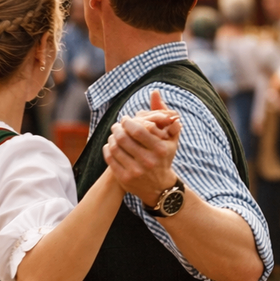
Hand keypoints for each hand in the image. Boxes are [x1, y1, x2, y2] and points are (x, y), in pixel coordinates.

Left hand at [103, 90, 181, 205]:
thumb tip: (155, 93)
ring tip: (114, 134)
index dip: (128, 122)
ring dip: (112, 138)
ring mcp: (135, 172)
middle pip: (124, 138)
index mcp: (159, 150)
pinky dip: (108, 149)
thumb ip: (163, 114)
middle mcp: (148, 161)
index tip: (126, 120)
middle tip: (117, 125)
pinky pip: (110, 159)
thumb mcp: (171, 138)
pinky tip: (111, 145)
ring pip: (115, 147)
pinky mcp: (125, 179)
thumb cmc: (165, 158)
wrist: (161, 188)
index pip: (138, 130)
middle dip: (117, 128)